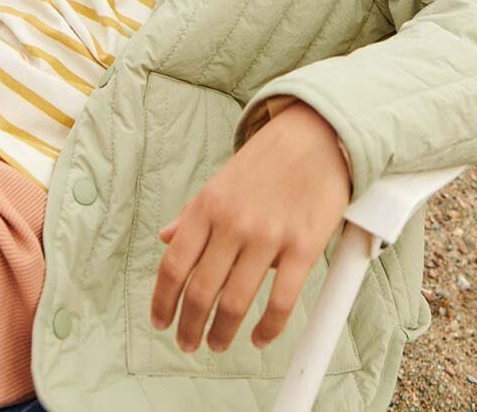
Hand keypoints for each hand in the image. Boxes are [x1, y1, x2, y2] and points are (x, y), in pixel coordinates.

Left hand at [150, 100, 350, 353]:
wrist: (316, 134)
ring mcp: (269, 236)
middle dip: (190, 327)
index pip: (174, 265)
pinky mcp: (303, 246)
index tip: (161, 323)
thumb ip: (193, 215)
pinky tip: (259, 338)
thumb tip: (165, 239)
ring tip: (217, 342)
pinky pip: (280, 302)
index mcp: (208, 206)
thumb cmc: (267, 161)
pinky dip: (267, 329)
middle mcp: (233, 223)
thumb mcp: (220, 182)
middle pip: (200, 292)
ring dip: (222, 333)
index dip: (163, 302)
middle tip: (189, 342)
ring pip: (235, 303)